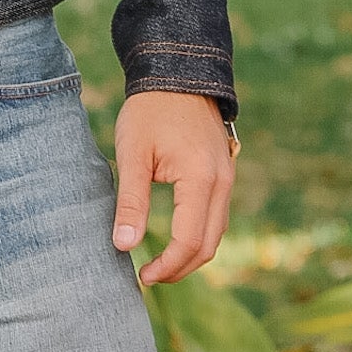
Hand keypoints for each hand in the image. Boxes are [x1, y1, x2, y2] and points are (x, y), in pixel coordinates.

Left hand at [110, 90, 235, 285]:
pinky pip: (217, 217)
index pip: (188, 242)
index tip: (141, 276)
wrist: (178, 75)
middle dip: (180, 269)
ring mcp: (227, 178)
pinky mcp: (223, 174)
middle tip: (148, 277)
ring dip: (191, 256)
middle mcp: (222, 183)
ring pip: (216, 233)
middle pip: (208, 245)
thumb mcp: (132, 154)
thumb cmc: (150, 111)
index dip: (166, 266)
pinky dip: (199, 236)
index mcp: (201, 180)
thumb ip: (131, 202)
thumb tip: (123, 246)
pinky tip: (176, 240)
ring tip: (160, 264)